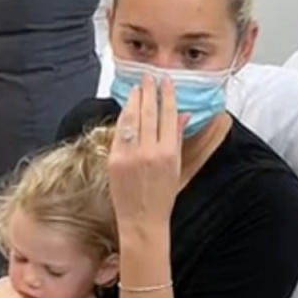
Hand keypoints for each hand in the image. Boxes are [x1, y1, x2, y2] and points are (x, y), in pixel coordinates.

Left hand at [108, 74, 188, 232]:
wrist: (142, 221)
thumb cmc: (162, 197)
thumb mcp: (176, 166)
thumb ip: (178, 138)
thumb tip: (183, 114)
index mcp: (169, 152)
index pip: (168, 115)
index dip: (167, 95)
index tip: (166, 81)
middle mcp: (149, 151)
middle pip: (149, 112)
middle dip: (148, 91)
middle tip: (148, 76)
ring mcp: (130, 155)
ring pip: (132, 118)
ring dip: (134, 100)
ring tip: (136, 87)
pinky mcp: (114, 160)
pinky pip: (119, 132)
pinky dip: (122, 118)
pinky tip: (125, 109)